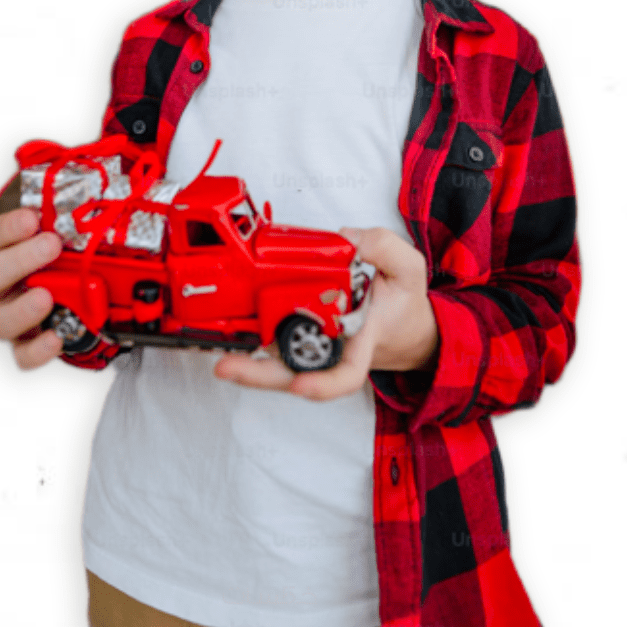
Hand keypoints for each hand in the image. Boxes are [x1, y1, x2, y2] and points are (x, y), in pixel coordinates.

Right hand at [0, 208, 63, 369]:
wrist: (78, 294)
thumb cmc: (66, 255)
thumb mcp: (71, 228)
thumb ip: (78, 208)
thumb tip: (109, 177)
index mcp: (8, 250)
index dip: (10, 227)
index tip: (33, 217)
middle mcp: (3, 283)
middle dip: (21, 258)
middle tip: (51, 245)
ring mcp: (12, 315)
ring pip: (0, 319)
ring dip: (22, 308)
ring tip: (46, 297)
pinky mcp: (27, 343)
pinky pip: (22, 355)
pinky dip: (36, 350)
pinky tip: (55, 338)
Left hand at [212, 226, 438, 400]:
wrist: (405, 329)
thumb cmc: (402, 304)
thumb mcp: (408, 269)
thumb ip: (384, 248)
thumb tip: (346, 240)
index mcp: (362, 340)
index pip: (346, 372)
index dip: (322, 384)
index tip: (300, 387)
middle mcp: (332, 350)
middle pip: (294, 373)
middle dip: (258, 374)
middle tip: (226, 367)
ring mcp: (313, 346)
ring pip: (276, 362)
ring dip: (245, 361)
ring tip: (217, 355)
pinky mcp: (300, 336)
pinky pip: (273, 343)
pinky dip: (249, 341)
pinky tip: (224, 331)